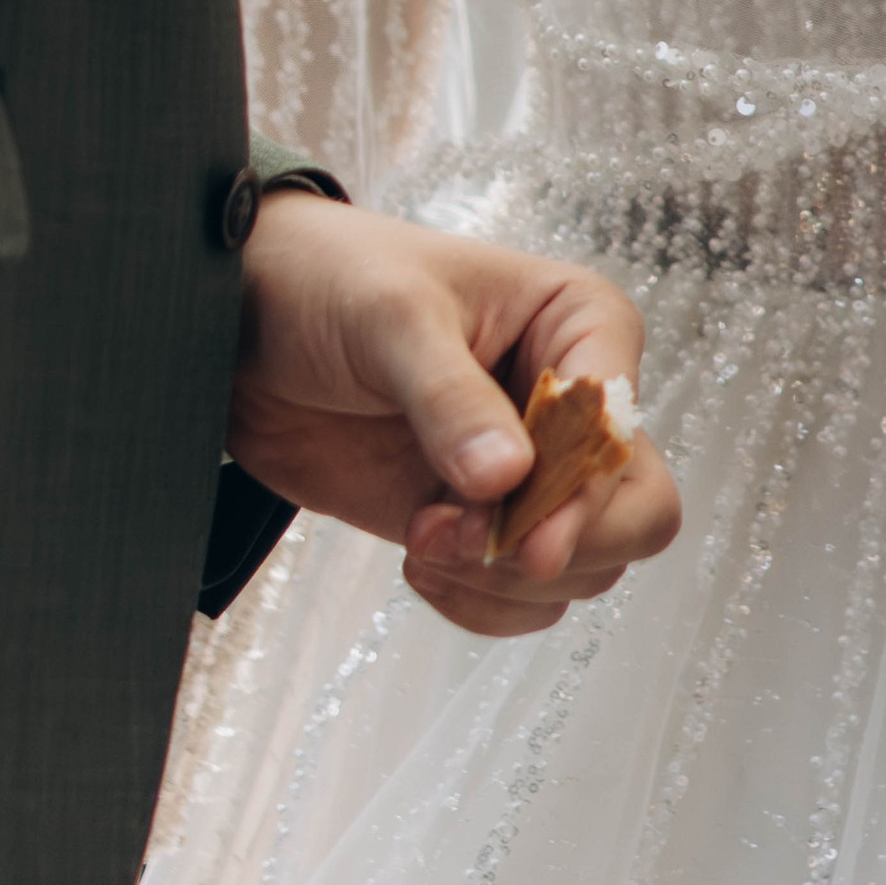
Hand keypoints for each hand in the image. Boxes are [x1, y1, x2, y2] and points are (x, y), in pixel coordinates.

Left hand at [229, 194, 681, 640]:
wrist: (247, 327)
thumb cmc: (332, 282)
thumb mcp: (392, 319)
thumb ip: (450, 398)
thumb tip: (507, 480)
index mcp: (582, 325)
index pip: (620, 426)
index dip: (587, 492)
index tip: (532, 540)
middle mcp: (574, 404)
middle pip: (638, 513)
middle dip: (557, 546)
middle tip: (469, 543)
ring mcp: (532, 472)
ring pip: (584, 568)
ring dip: (503, 580)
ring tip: (421, 536)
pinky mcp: (482, 524)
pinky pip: (522, 598)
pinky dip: (480, 602)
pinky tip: (419, 560)